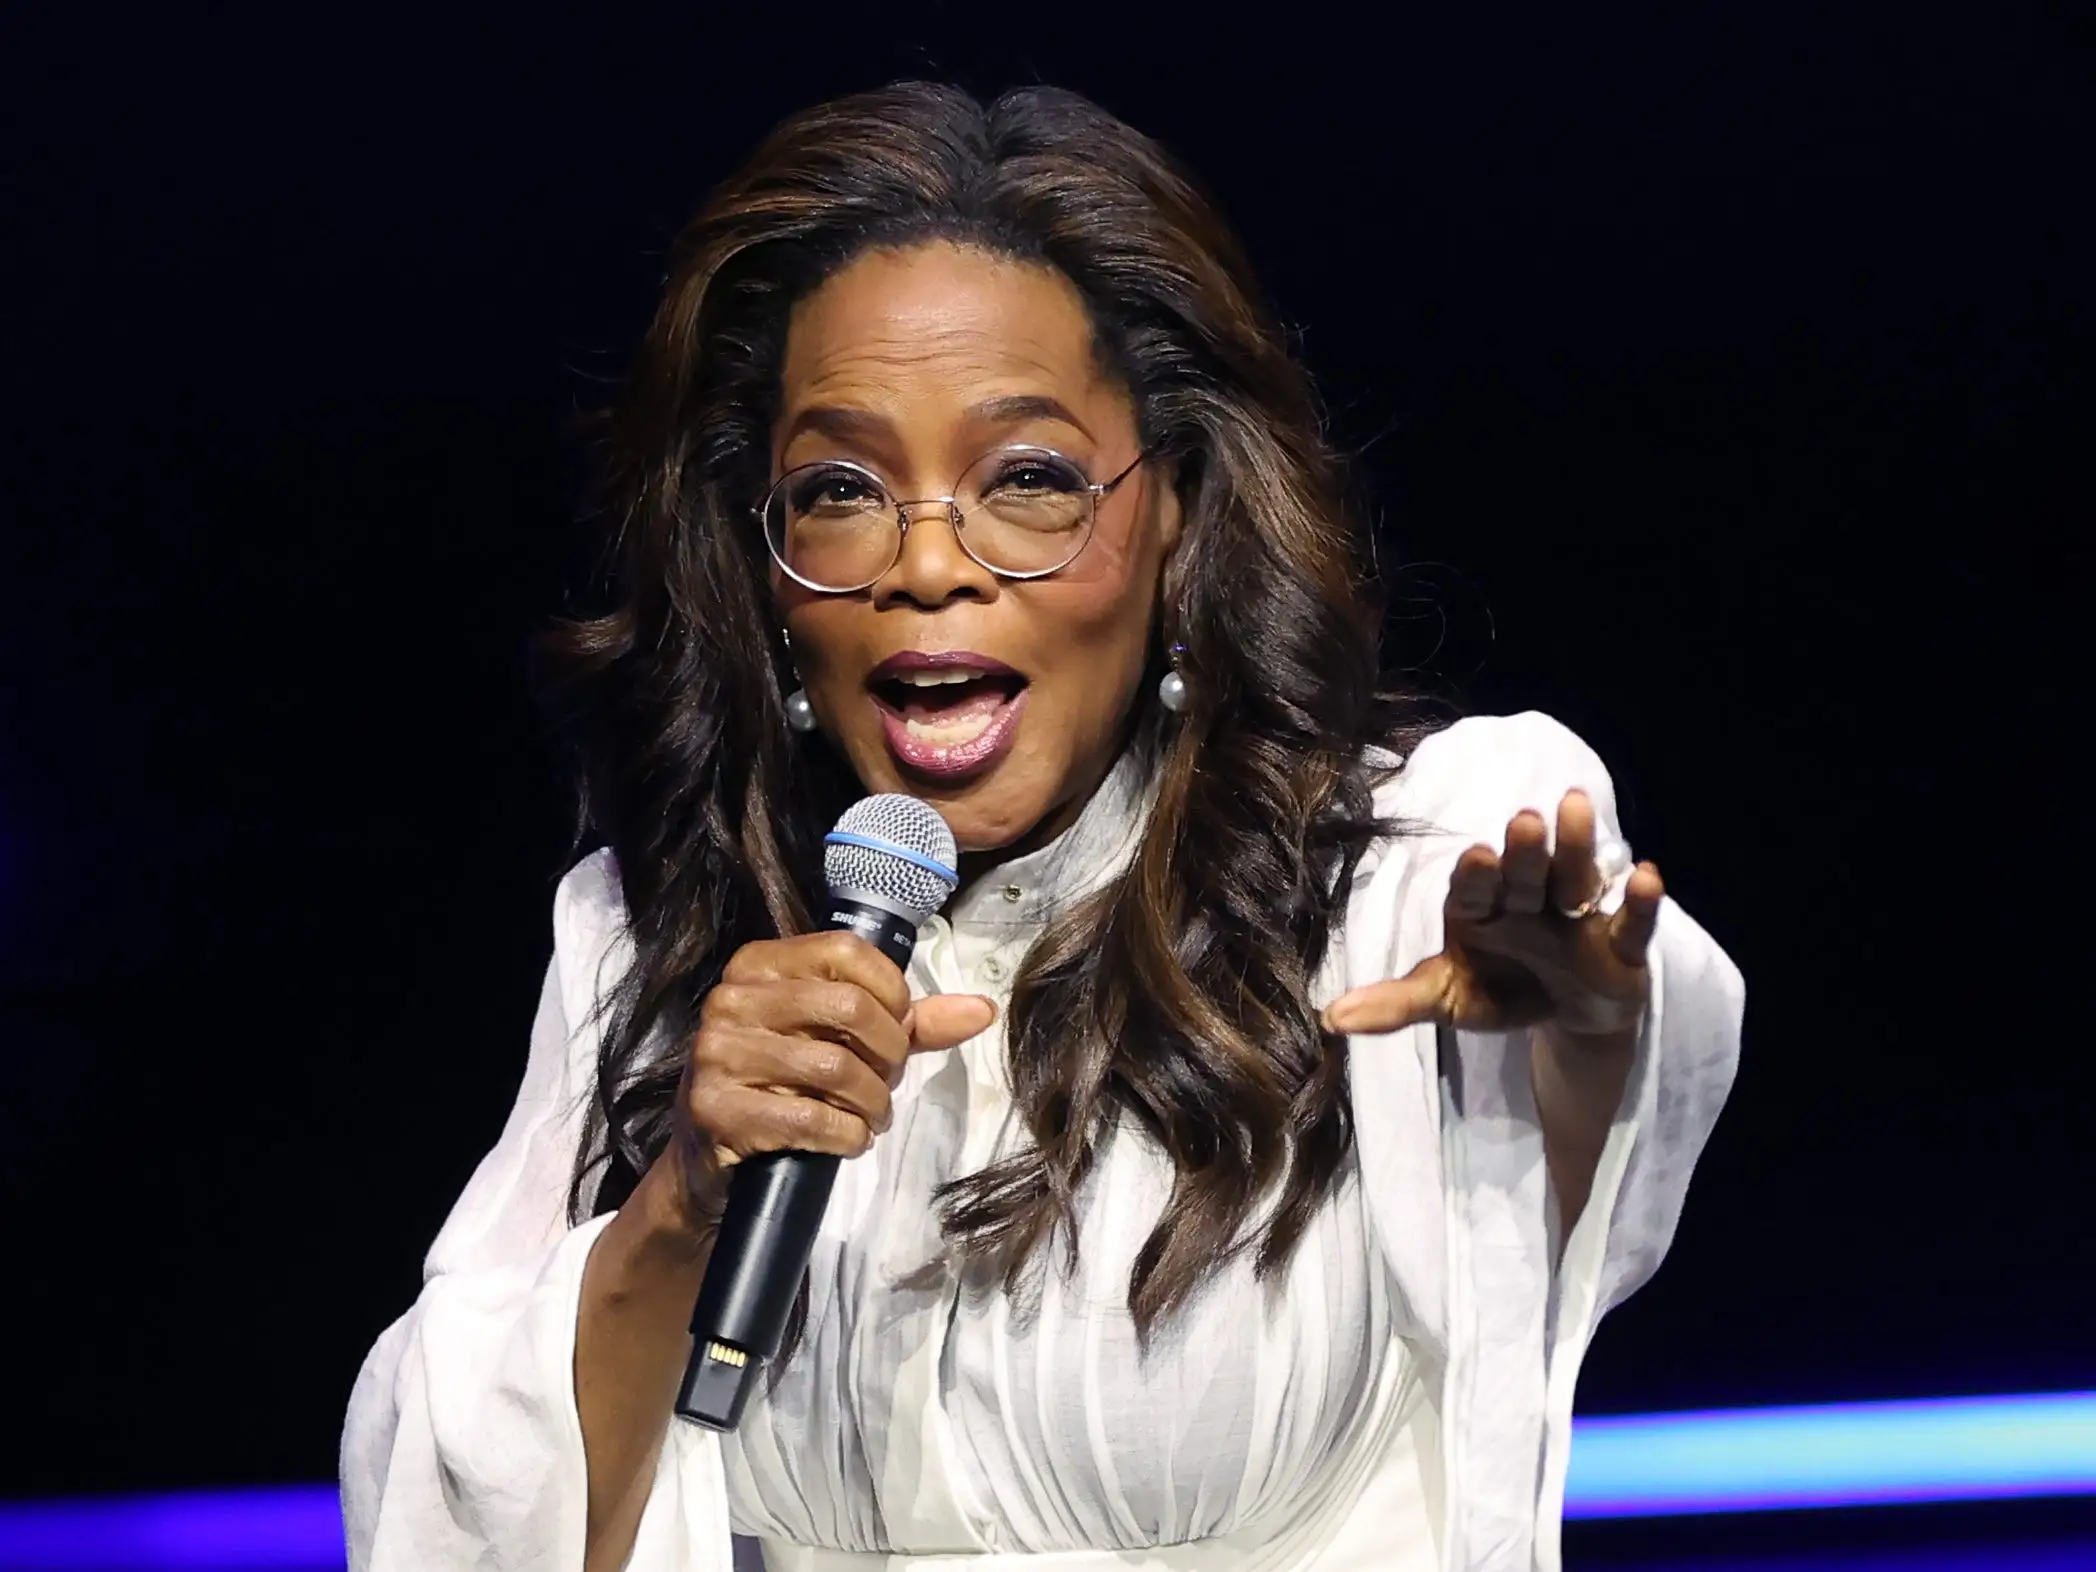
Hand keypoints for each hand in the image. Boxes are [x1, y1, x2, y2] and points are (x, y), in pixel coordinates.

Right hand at [662, 932, 995, 1235]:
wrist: (714, 1162)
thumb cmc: (788, 1087)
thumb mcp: (845, 1042)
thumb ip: (911, 1023)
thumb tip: (984, 1010)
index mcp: (760, 965)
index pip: (846, 950)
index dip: (892, 993)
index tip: (899, 1031)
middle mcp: (732, 998)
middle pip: (849, 1008)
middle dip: (889, 1055)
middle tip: (889, 1082)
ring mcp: (717, 1052)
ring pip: (834, 1068)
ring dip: (873, 1103)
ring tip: (872, 1116)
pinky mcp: (715, 1107)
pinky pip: (809, 1118)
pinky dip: (847, 1135)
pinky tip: (848, 1140)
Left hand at [1321, 789, 1663, 1042]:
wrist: (1565, 1013)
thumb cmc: (1499, 987)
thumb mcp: (1447, 998)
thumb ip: (1396, 1005)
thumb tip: (1330, 1020)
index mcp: (1480, 909)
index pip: (1474, 889)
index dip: (1476, 876)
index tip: (1475, 857)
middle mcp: (1528, 900)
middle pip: (1526, 873)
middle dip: (1526, 850)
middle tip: (1524, 818)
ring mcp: (1576, 916)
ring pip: (1576, 875)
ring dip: (1577, 844)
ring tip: (1575, 806)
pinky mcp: (1620, 942)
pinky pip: (1631, 920)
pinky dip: (1640, 901)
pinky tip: (1645, 874)